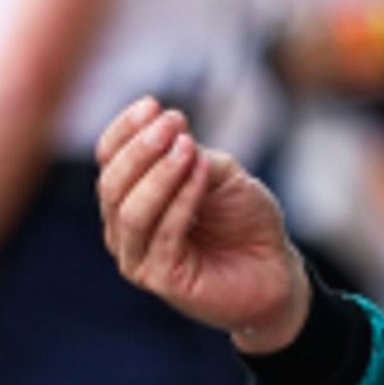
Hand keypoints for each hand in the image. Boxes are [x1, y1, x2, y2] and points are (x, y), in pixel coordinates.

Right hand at [97, 97, 310, 353]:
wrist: (275, 268)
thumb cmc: (243, 217)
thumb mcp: (219, 172)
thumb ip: (190, 155)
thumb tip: (172, 133)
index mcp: (129, 195)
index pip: (108, 157)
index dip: (125, 129)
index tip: (153, 105)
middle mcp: (123, 228)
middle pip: (111, 184)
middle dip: (140, 149)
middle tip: (173, 122)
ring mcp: (138, 258)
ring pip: (131, 211)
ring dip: (159, 174)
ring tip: (188, 147)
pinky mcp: (162, 280)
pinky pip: (163, 234)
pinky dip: (181, 199)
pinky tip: (201, 174)